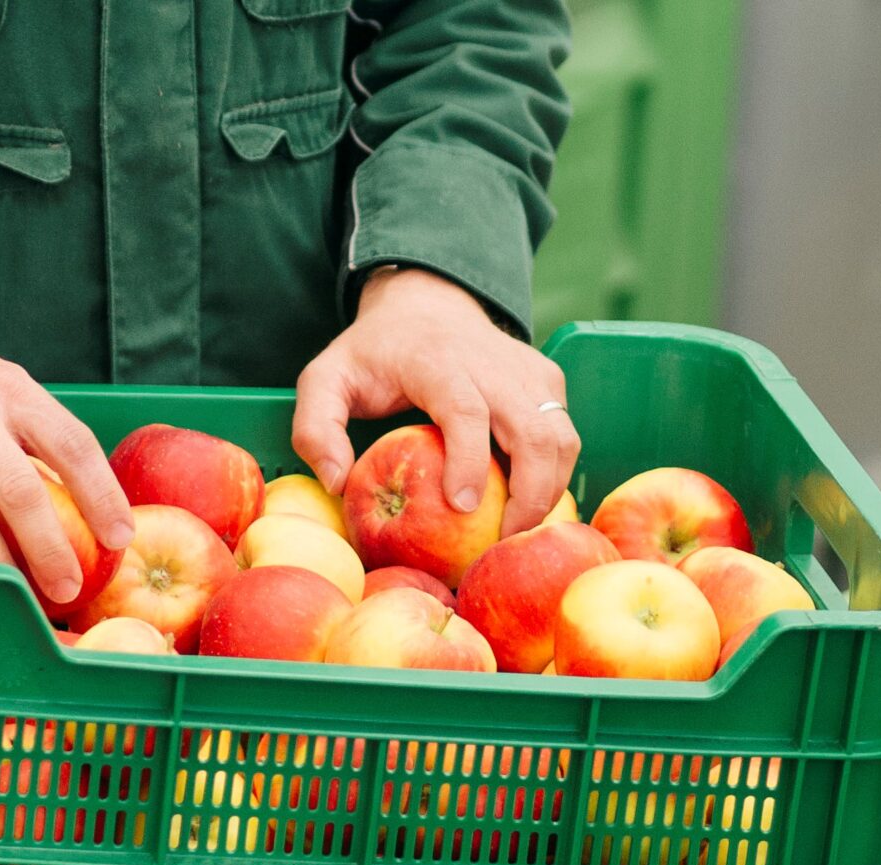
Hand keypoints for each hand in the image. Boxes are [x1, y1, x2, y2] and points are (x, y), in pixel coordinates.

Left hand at [292, 267, 578, 536]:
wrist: (426, 305)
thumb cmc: (372, 355)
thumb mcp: (324, 381)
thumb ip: (316, 428)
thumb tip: (337, 484)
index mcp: (437, 361)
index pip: (467, 410)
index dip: (470, 461)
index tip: (462, 508)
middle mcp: (493, 364)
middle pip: (533, 431)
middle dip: (527, 494)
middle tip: (499, 543)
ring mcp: (528, 372)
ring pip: (561, 437)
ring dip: (548, 490)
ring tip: (514, 532)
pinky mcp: (548, 382)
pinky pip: (564, 435)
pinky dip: (554, 475)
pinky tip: (524, 505)